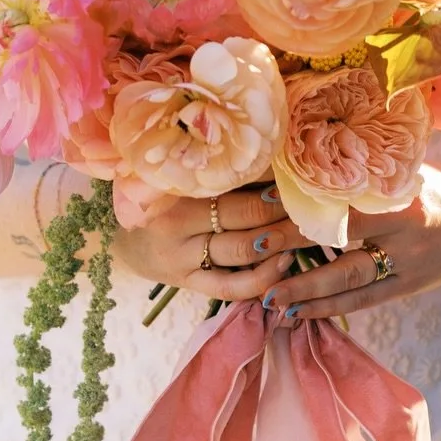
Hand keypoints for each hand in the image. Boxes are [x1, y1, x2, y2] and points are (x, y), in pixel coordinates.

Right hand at [111, 184, 309, 304]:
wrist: (127, 243)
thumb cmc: (164, 203)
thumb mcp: (180, 179)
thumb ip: (217, 170)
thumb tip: (276, 154)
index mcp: (176, 185)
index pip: (233, 178)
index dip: (271, 176)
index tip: (298, 171)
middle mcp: (178, 220)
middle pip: (243, 213)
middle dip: (283, 209)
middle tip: (313, 202)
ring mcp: (183, 255)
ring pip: (242, 249)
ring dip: (280, 240)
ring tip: (305, 231)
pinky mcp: (190, 283)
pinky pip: (231, 286)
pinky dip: (262, 278)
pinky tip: (284, 265)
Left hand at [263, 167, 440, 323]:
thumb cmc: (439, 185)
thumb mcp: (411, 165)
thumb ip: (369, 161)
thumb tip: (306, 144)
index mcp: (406, 195)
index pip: (349, 199)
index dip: (308, 200)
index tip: (264, 199)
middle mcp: (408, 233)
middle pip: (344, 241)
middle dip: (296, 244)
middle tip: (254, 245)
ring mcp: (408, 265)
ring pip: (351, 281)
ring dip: (307, 289)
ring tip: (268, 298)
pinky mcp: (408, 289)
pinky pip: (365, 302)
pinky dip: (330, 308)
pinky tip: (299, 313)